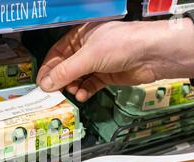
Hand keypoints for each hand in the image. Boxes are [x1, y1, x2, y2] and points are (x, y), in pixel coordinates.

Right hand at [37, 18, 193, 101]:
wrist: (153, 54)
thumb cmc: (121, 45)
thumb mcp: (89, 57)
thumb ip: (65, 72)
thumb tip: (45, 85)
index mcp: (80, 35)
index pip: (57, 53)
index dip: (48, 68)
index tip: (40, 83)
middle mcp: (87, 48)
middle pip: (66, 67)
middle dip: (60, 80)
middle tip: (52, 93)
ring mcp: (97, 63)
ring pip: (77, 78)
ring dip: (72, 87)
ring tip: (71, 93)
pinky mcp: (107, 76)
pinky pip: (90, 85)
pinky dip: (85, 91)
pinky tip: (83, 95)